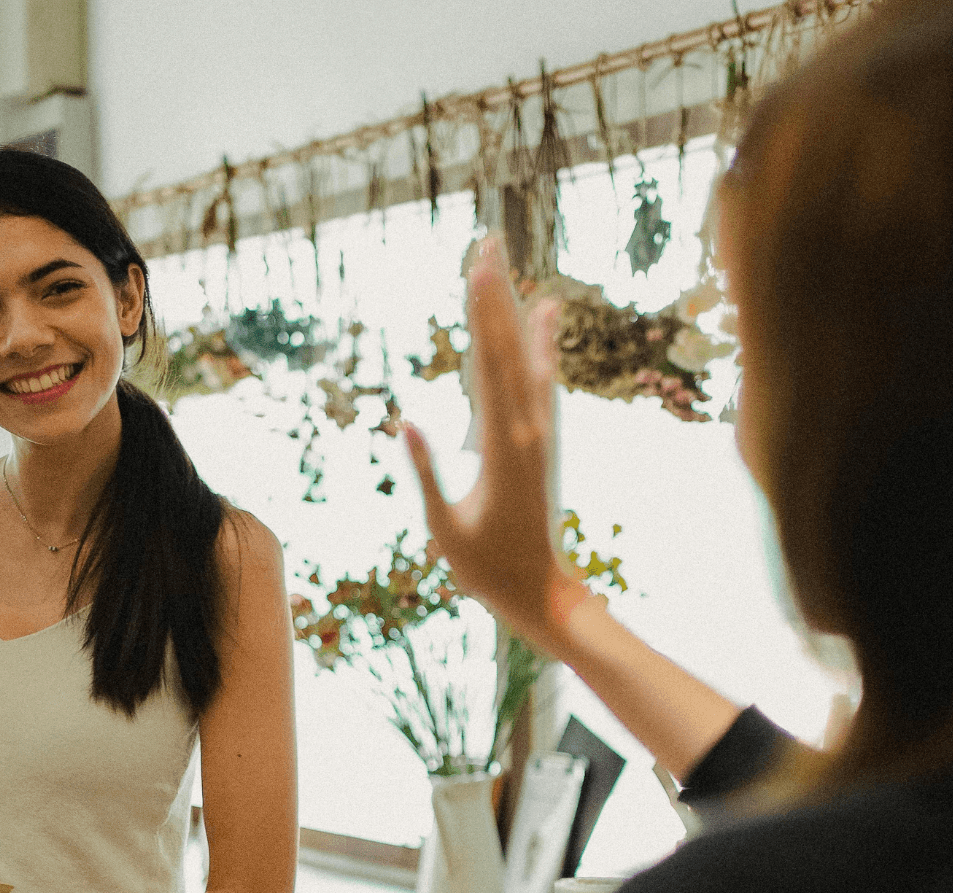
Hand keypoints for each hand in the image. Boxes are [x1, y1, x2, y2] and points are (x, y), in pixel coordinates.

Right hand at [403, 237, 591, 656]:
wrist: (542, 591)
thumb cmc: (486, 567)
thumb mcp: (443, 527)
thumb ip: (426, 474)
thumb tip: (406, 421)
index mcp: (501, 446)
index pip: (487, 363)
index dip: (481, 311)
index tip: (474, 265)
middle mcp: (527, 429)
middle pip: (507, 346)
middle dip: (495, 292)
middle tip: (486, 239)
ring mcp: (539, 432)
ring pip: (527, 357)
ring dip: (515, 309)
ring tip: (509, 265)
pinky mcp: (542, 439)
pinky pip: (541, 379)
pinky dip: (541, 343)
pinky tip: (546, 314)